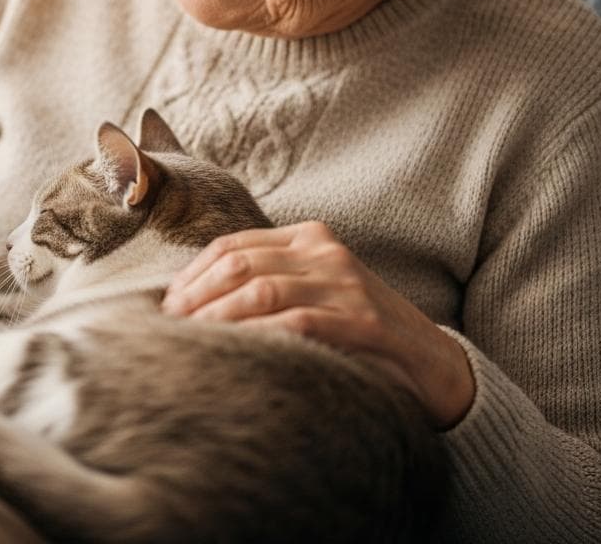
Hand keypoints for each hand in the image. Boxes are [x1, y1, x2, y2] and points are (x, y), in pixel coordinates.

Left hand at [161, 221, 474, 428]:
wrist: (434, 363)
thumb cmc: (358, 332)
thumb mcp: (312, 294)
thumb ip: (267, 285)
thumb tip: (190, 304)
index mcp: (308, 238)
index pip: (233, 245)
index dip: (193, 274)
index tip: (166, 304)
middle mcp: (325, 252)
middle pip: (240, 264)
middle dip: (196, 295)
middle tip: (170, 326)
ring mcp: (346, 284)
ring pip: (262, 290)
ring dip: (218, 317)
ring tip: (192, 340)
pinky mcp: (363, 321)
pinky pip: (297, 323)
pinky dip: (259, 336)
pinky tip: (236, 353)